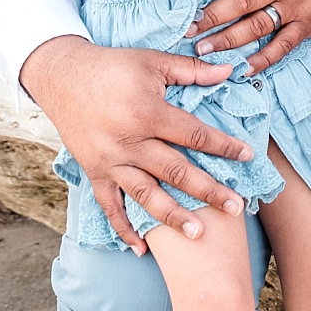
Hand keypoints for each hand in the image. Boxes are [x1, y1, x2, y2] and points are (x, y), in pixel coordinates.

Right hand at [18, 35, 246, 255]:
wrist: (62, 75)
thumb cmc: (112, 66)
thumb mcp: (153, 61)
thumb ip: (191, 71)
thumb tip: (228, 71)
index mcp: (148, 113)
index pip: (194, 134)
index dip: (223, 145)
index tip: (248, 156)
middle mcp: (129, 142)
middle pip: (176, 171)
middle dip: (208, 190)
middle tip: (235, 207)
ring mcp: (110, 161)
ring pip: (146, 195)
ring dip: (172, 217)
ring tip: (198, 234)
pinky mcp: (94, 172)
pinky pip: (110, 206)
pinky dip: (124, 228)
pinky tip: (141, 249)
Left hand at [186, 0, 310, 70]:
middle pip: (241, 0)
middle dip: (211, 15)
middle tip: (187, 27)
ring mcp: (295, 5)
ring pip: (256, 26)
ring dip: (227, 39)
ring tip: (203, 49)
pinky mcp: (307, 24)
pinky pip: (282, 45)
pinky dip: (263, 59)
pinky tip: (244, 68)